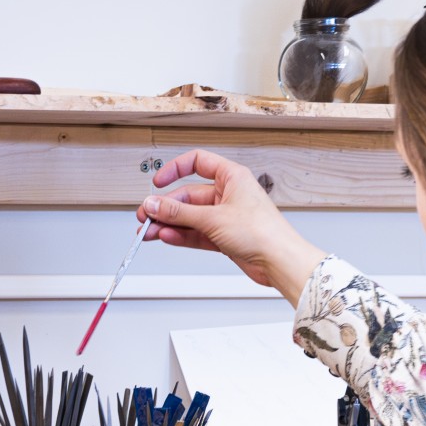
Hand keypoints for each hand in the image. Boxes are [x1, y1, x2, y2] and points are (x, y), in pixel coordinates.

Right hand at [140, 149, 325, 303]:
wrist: (279, 262)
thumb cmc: (263, 232)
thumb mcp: (213, 218)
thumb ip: (179, 212)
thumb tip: (156, 204)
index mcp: (232, 177)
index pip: (198, 163)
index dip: (175, 169)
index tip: (158, 182)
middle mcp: (228, 195)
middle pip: (189, 196)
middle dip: (166, 207)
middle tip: (147, 216)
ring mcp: (225, 217)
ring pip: (190, 218)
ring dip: (169, 224)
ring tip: (149, 232)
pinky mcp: (224, 238)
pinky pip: (197, 234)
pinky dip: (181, 236)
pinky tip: (166, 237)